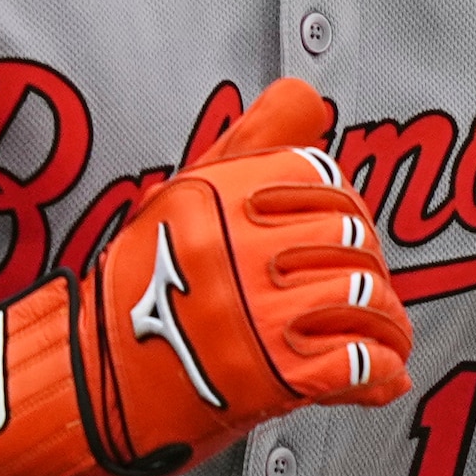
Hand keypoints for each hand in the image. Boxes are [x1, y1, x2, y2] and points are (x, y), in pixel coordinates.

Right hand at [0, 79, 411, 475]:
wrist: (89, 378)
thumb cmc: (135, 288)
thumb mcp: (184, 195)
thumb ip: (253, 142)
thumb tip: (308, 97)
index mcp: (224, 198)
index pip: (327, 183)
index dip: (346, 210)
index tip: (342, 233)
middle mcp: (243, 249)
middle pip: (353, 240)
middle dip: (369, 265)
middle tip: (362, 286)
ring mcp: (260, 314)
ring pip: (366, 299)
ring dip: (386, 322)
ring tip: (381, 332)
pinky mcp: (273, 377)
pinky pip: (359, 364)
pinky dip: (380, 373)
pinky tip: (379, 375)